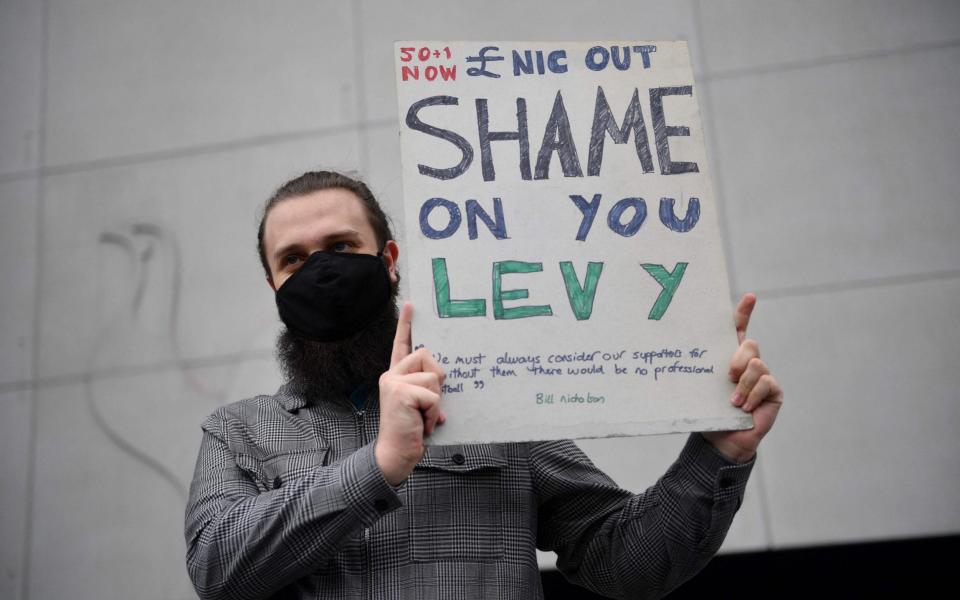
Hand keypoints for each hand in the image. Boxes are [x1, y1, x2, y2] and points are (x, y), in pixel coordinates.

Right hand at [375, 301, 446, 484]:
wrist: (395, 455)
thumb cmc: (411, 431)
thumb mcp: (422, 405)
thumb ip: (428, 389)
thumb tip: (441, 380)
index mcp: (397, 375)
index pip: (401, 345)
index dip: (406, 324)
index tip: (411, 304)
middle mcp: (392, 375)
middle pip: (427, 355)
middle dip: (437, 382)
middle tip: (427, 406)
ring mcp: (393, 382)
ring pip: (433, 377)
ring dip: (436, 403)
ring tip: (423, 418)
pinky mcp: (400, 392)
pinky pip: (433, 396)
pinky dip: (434, 413)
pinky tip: (422, 424)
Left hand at [702, 293, 782, 462]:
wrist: (722, 439)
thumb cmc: (711, 411)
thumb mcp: (705, 386)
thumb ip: (707, 369)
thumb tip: (693, 356)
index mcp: (729, 357)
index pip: (738, 330)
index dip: (744, 312)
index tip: (750, 297)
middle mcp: (749, 363)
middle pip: (749, 344)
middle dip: (738, 359)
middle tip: (727, 376)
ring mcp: (763, 376)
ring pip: (757, 364)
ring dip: (742, 385)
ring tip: (733, 402)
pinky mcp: (774, 391)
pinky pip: (766, 382)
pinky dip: (753, 395)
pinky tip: (744, 407)